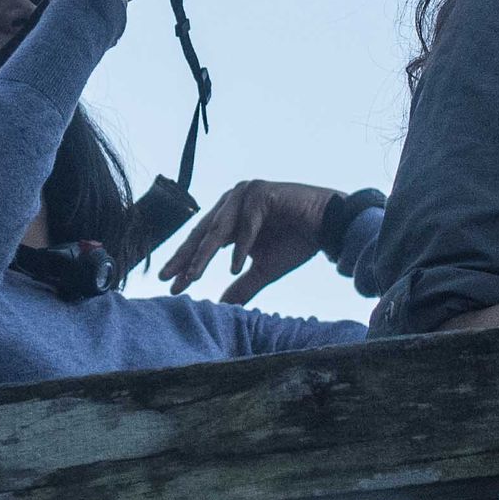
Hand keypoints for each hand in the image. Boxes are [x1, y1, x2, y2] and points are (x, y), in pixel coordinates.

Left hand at [158, 179, 334, 303]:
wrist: (329, 226)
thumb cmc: (296, 242)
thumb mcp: (263, 269)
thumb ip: (241, 284)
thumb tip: (222, 307)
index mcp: (229, 217)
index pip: (201, 241)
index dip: (185, 263)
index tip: (171, 286)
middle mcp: (233, 202)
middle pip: (203, 233)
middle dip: (185, 258)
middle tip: (169, 278)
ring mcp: (245, 194)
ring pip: (220, 229)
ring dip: (205, 254)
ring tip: (193, 277)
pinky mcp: (262, 192)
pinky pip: (247, 224)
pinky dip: (241, 246)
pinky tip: (234, 267)